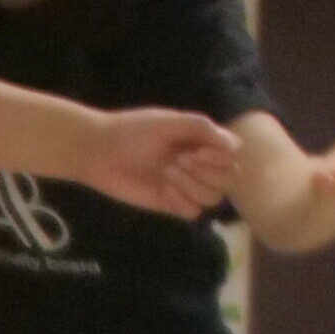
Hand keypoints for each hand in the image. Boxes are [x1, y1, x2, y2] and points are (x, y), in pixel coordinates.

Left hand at [87, 107, 240, 217]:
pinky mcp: (170, 203)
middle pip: (229, 178)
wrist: (101, 151)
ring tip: (167, 172)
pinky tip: (163, 189)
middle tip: (177, 159)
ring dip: (193, 186)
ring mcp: (186, 185)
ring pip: (213, 198)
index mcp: (202, 140)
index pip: (234, 153)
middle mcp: (199, 163)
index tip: (195, 149)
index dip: (221, 156)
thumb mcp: (168, 121)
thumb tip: (233, 146)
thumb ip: (201, 128)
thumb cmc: (133, 130)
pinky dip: (182, 201)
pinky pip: (193, 212)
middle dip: (206, 171)